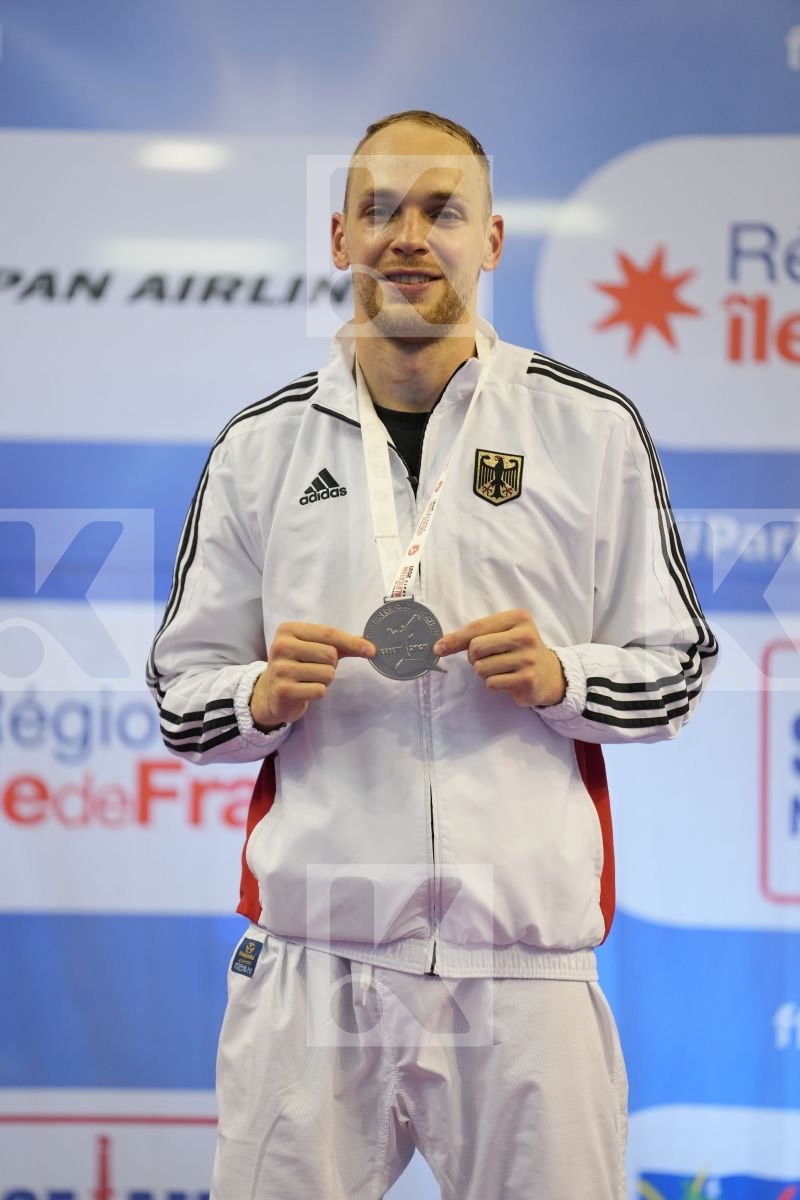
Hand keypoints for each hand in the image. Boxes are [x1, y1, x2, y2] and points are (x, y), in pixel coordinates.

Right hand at [251, 622, 374, 728]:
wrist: (271, 693)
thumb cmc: (298, 665)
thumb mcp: (314, 648)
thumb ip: (341, 644)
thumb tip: (369, 645)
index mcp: (289, 629)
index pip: (329, 633)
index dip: (352, 642)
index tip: (371, 650)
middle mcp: (281, 646)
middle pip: (330, 654)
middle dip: (331, 664)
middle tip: (315, 668)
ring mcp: (280, 669)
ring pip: (327, 673)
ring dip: (325, 679)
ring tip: (309, 679)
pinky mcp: (284, 690)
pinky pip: (320, 690)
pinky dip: (318, 692)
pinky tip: (304, 690)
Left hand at [433, 609, 565, 707]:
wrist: (549, 674)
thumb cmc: (517, 650)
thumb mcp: (501, 634)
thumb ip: (472, 636)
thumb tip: (438, 646)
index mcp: (518, 617)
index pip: (476, 628)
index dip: (454, 639)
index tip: (438, 648)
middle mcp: (525, 636)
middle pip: (476, 648)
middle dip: (474, 658)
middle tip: (488, 659)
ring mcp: (528, 658)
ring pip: (481, 668)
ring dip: (484, 672)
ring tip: (501, 669)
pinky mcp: (527, 679)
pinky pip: (491, 683)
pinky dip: (493, 684)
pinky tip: (508, 680)